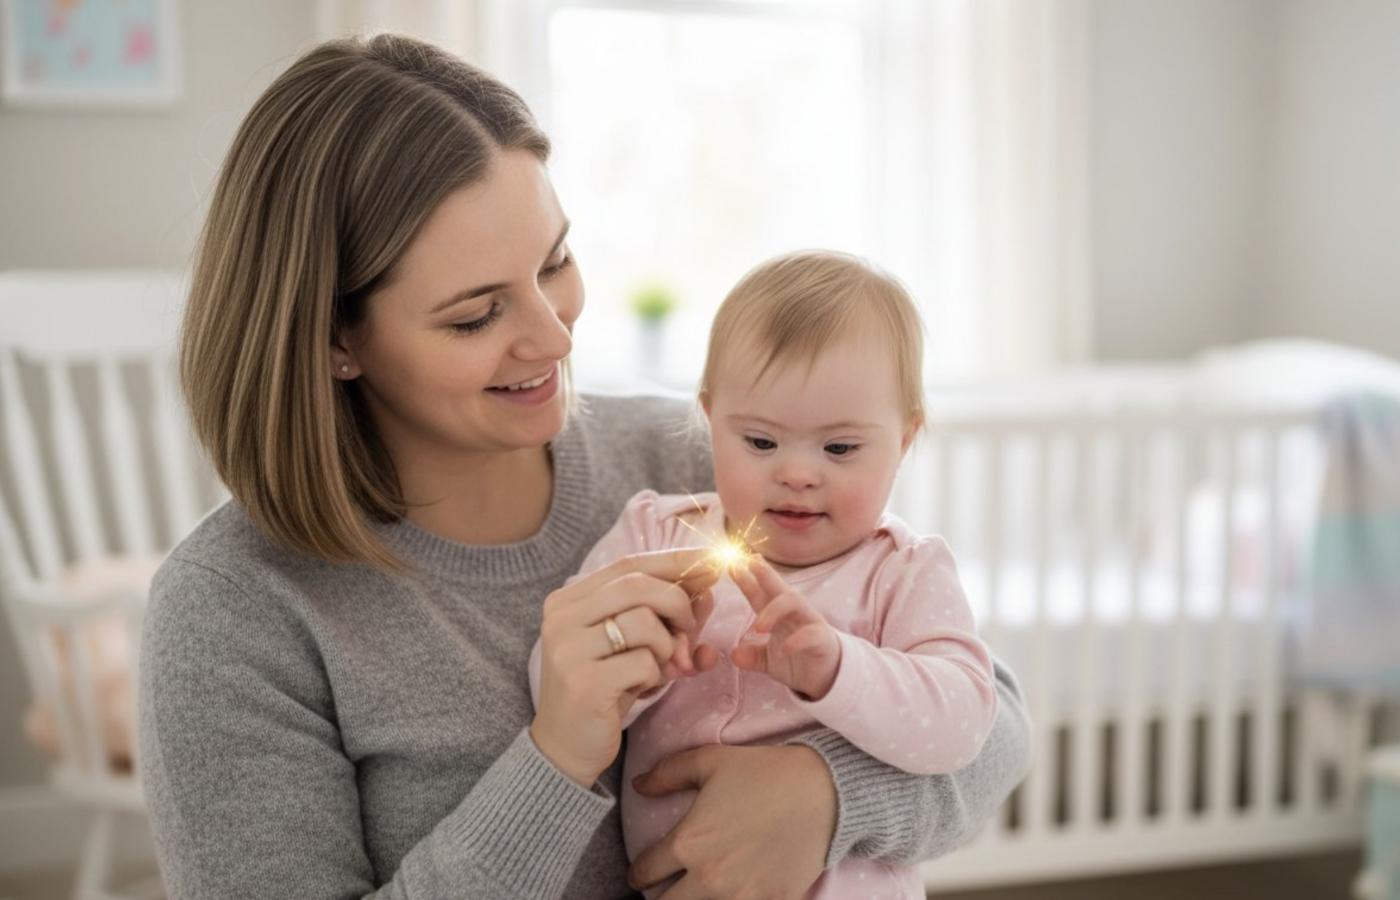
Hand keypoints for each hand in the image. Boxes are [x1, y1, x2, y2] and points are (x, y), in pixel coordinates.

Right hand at [530, 549, 718, 785]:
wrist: (566, 748)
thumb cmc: (605, 689)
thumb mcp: (634, 644)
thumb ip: (664, 614)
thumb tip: (708, 587)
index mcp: (568, 600)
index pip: (628, 564)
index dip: (674, 561)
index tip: (713, 561)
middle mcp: (562, 618)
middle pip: (639, 585)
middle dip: (678, 604)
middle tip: (690, 630)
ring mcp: (569, 650)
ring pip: (645, 622)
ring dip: (667, 647)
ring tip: (657, 667)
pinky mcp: (584, 683)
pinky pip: (644, 663)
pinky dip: (655, 676)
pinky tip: (639, 689)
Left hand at [629, 744, 835, 899]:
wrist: (824, 793)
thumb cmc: (764, 772)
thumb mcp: (710, 760)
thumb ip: (667, 773)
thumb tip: (638, 785)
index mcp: (689, 843)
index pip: (646, 872)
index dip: (638, 873)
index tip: (640, 873)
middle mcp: (709, 878)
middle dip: (660, 898)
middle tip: (664, 890)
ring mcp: (742, 897)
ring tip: (697, 892)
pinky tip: (736, 894)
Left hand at [730, 558, 841, 700]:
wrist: (827, 679)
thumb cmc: (798, 660)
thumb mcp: (769, 660)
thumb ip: (752, 656)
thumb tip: (734, 654)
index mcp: (779, 615)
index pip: (761, 594)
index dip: (747, 580)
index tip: (731, 566)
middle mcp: (795, 613)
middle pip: (779, 588)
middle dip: (765, 574)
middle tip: (749, 564)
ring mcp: (810, 623)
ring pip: (795, 603)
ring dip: (774, 611)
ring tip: (757, 627)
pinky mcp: (823, 640)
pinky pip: (812, 634)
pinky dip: (796, 641)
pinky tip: (783, 650)